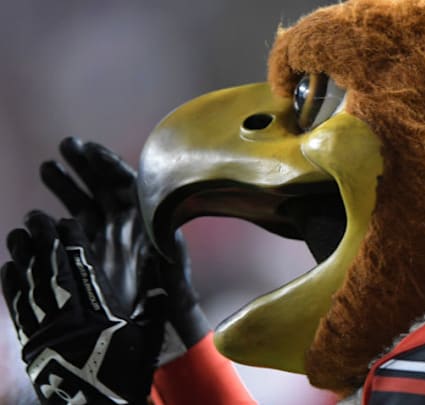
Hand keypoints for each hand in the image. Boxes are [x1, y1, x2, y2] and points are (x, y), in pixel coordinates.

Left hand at [1, 212, 164, 403]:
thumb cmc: (121, 374)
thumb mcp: (145, 341)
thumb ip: (152, 311)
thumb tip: (161, 289)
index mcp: (97, 304)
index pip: (80, 260)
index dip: (72, 238)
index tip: (68, 220)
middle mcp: (66, 308)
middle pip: (49, 263)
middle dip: (41, 236)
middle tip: (36, 216)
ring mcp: (43, 321)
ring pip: (28, 278)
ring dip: (20, 253)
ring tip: (17, 232)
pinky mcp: (28, 337)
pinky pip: (15, 302)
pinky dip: (11, 282)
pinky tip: (8, 267)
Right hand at [40, 138, 208, 363]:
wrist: (154, 327)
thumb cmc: (167, 298)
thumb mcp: (172, 273)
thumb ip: (164, 248)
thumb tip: (156, 230)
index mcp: (149, 223)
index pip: (130, 184)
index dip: (109, 165)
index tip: (89, 150)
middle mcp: (130, 227)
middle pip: (107, 188)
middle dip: (87, 165)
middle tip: (65, 145)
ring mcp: (110, 240)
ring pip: (88, 205)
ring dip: (70, 185)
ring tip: (48, 167)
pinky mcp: (94, 256)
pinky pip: (76, 229)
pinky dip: (59, 218)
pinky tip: (38, 215)